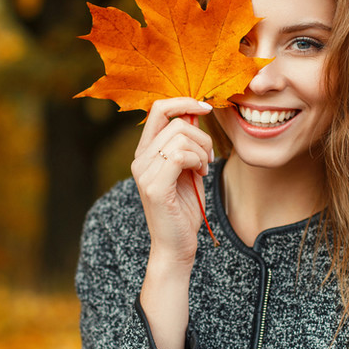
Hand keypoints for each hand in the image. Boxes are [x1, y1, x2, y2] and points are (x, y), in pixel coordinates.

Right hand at [131, 97, 214, 262]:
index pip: (158, 109)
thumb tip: (195, 112)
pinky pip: (180, 156)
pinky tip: (201, 174)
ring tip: (203, 168)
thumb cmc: (184, 209)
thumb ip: (188, 143)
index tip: (206, 108)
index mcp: (145, 152)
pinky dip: (197, 161)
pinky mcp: (154, 186)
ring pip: (180, 137)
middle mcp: (140, 159)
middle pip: (175, 122)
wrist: (176, 246)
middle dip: (202, 136)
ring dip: (202, 151)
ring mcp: (144, 173)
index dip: (184, 102)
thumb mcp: (189, 169)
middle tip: (209, 158)